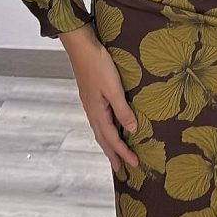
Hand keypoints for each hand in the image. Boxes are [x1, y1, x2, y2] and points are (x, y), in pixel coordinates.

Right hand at [61, 27, 138, 176]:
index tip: (134, 163)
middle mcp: (92, 112)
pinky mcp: (91, 97)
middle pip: (103, 139)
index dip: (123, 152)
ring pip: (100, 131)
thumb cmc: (98, 65)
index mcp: (97, 112)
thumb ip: (122, 110)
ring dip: (108, 144)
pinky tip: (109, 128)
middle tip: (120, 169)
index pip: (112, 138)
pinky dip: (105, 131)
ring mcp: (90, 105)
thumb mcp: (114, 88)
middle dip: (112, 154)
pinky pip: (99, 121)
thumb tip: (132, 130)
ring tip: (114, 154)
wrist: (82, 47)